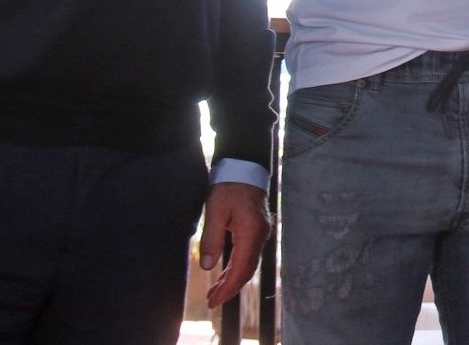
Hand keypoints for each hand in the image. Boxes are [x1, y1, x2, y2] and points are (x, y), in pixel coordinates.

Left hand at [198, 181, 270, 307]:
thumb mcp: (214, 210)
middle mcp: (260, 235)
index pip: (241, 269)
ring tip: (215, 292)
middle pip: (247, 270)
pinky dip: (237, 268)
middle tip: (212, 301)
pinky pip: (249, 255)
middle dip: (230, 288)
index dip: (228, 288)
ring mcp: (261, 232)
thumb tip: (208, 267)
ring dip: (233, 280)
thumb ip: (211, 239)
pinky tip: (226, 273)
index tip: (214, 301)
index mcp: (251, 232)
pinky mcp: (257, 229)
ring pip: (249, 264)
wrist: (244, 167)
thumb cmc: (229, 186)